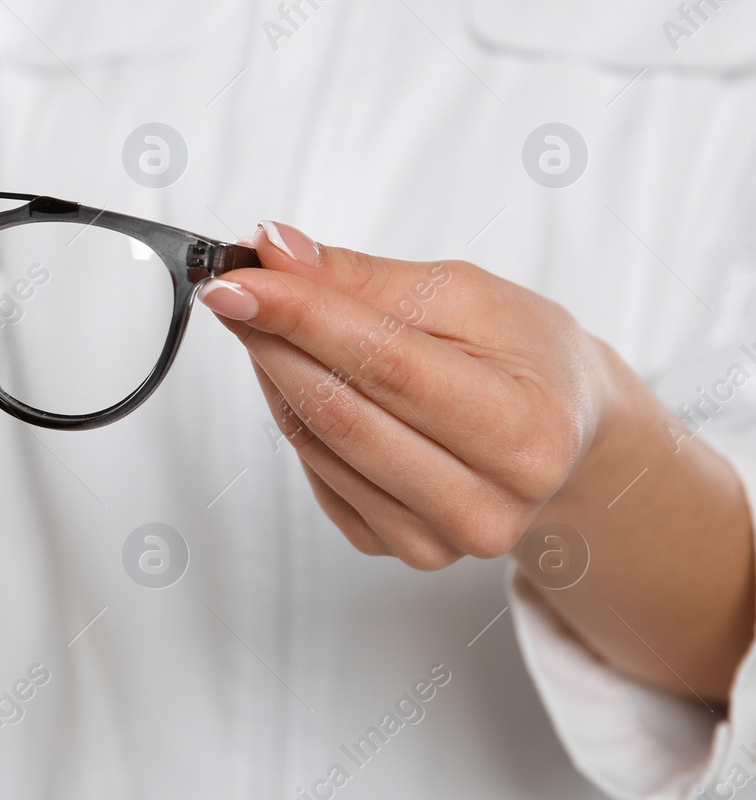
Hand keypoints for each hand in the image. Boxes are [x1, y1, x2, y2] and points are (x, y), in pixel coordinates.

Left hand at [198, 221, 612, 569]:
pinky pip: (314, 472)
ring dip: (274, 371)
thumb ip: (364, 278)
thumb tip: (276, 253)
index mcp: (524, 432)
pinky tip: (303, 374)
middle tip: (235, 287)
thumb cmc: (524, 355)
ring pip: (315, 442)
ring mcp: (436, 539)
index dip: (299, 316)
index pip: (384, 364)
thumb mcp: (466, 295)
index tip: (235, 280)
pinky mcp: (393, 547)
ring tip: (272, 320)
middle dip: (273, 339)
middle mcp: (485, 504)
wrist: (564, 429)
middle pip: (340, 411)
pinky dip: (292, 412)